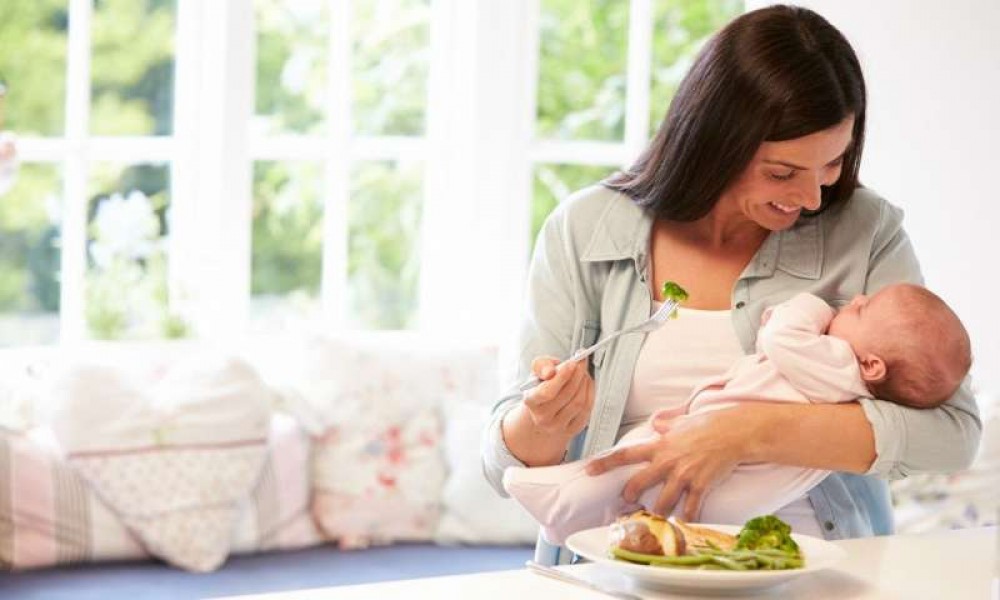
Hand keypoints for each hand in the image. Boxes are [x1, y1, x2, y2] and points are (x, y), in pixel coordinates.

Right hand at [521, 355, 593, 437]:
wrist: (543, 412)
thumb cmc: (541, 388)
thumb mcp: (536, 373)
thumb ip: (542, 366)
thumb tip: (551, 371)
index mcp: (531, 402)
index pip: (547, 392)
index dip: (562, 377)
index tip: (572, 363)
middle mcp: (542, 418)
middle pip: (567, 395)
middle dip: (577, 375)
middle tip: (582, 362)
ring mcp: (558, 427)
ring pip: (579, 402)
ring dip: (585, 383)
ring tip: (583, 372)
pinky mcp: (572, 430)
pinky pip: (586, 410)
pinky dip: (590, 393)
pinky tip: (587, 384)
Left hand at [586, 406, 752, 520]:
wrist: (735, 432)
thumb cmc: (709, 423)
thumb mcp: (682, 420)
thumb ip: (666, 424)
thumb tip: (656, 423)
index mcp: (659, 445)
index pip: (625, 454)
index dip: (605, 463)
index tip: (589, 470)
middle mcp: (667, 461)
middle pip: (639, 482)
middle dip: (629, 495)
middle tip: (626, 501)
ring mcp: (684, 475)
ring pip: (662, 502)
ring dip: (657, 512)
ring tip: (655, 517)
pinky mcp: (700, 486)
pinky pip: (690, 509)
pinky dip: (687, 518)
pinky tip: (685, 523)